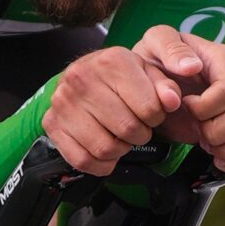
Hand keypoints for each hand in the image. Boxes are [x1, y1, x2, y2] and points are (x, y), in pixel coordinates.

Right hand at [43, 45, 182, 174]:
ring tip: (120, 135)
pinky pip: (83, 160)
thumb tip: (173, 101)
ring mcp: (63, 103)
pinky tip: (106, 151)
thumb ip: (166, 87)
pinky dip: (100, 164)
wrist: (82, 75)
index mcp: (112, 61)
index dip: (157, 118)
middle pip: (127, 129)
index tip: (149, 113)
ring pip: (105, 148)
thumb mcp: (148, 72)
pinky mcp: (52, 124)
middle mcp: (82, 78)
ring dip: (120, 149)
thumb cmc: (120, 77)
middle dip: (139, 134)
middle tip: (135, 126)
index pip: (149, 108)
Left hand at [132, 26, 224, 173]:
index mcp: (224, 58)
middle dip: (216, 131)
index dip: (205, 108)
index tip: (184, 106)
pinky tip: (218, 160)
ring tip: (205, 144)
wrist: (156, 88)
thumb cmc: (156, 62)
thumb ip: (169, 48)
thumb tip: (193, 67)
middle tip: (194, 128)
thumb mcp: (153, 45)